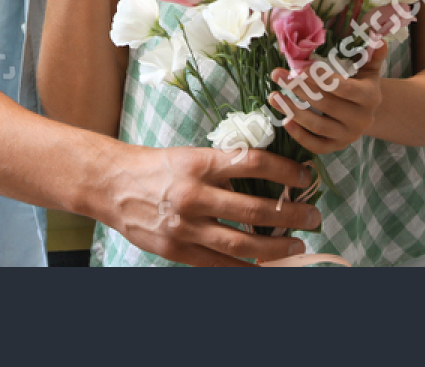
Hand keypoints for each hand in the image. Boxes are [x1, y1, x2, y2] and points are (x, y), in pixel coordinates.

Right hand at [96, 143, 321, 266]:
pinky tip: (266, 267)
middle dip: (291, 215)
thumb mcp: (190, 156)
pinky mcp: (177, 250)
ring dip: (276, 247)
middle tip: (313, 217)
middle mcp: (194, 195)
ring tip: (297, 246)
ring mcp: (185, 227)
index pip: (252, 163)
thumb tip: (267, 175)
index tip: (305, 176)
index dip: (284, 170)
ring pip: (242, 244)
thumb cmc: (156, 167)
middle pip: (255, 209)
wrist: (111, 185)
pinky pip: (219, 265)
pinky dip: (246, 269)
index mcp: (199, 164)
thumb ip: (223, 166)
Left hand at [270, 42, 386, 154]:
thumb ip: (372, 54)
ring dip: (293, 111)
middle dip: (299, 89)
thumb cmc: (362, 84)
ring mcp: (349, 135)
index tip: (301, 69)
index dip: (323, 80)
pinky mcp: (336, 146)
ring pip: (318, 125)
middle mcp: (361, 119)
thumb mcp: (369, 69)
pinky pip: (316, 145)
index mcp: (370, 97)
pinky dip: (299, 135)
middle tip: (277, 74)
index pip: (345, 89)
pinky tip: (284, 121)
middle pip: (326, 105)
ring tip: (273, 96)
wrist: (367, 113)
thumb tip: (377, 38)